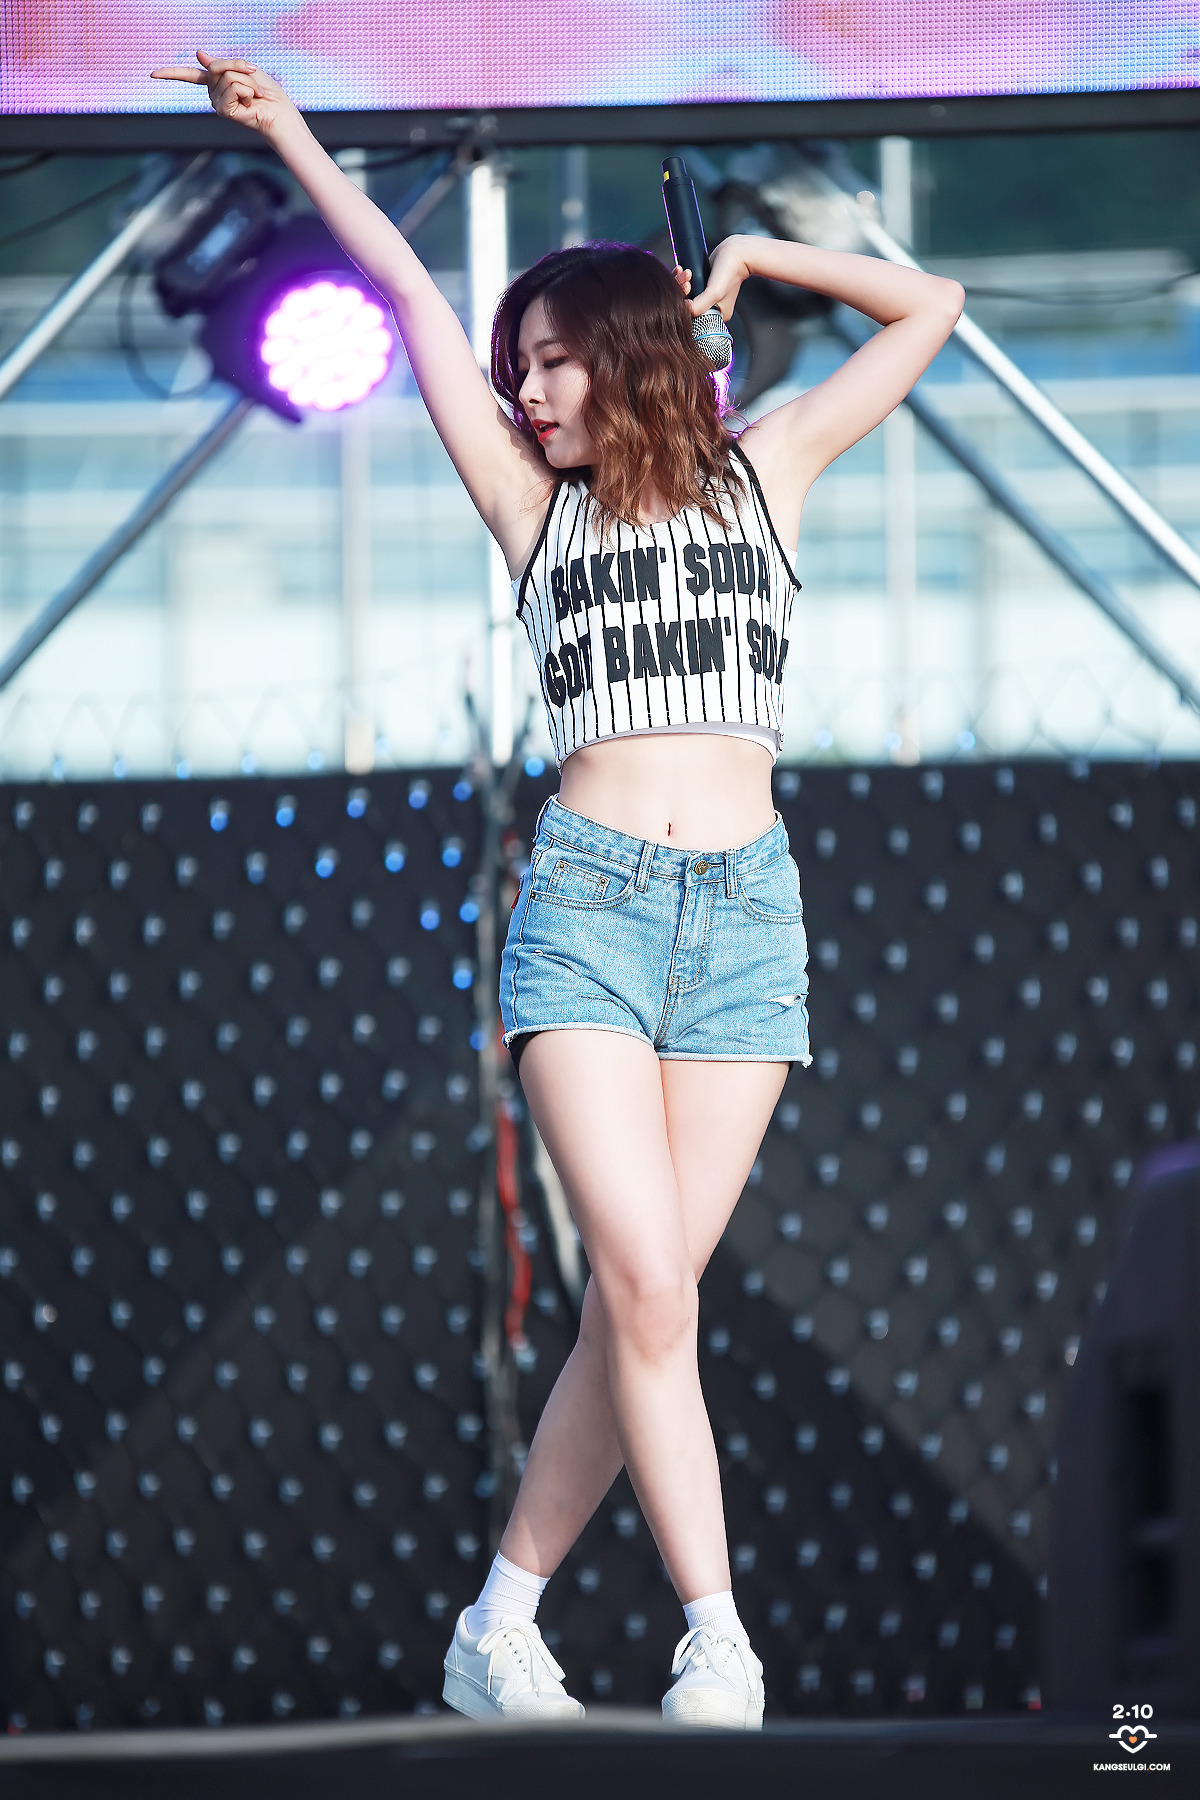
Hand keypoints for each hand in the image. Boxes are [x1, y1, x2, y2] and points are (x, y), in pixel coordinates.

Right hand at [150, 49, 299, 138]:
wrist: (279, 113)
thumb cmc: (266, 93)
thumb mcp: (244, 70)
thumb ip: (223, 64)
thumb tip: (199, 54)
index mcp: (216, 84)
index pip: (189, 76)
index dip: (171, 73)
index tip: (151, 74)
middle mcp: (213, 95)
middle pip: (216, 67)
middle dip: (238, 67)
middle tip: (254, 79)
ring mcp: (217, 105)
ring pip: (227, 76)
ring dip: (247, 81)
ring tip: (255, 94)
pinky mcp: (224, 111)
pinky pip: (233, 86)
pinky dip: (247, 89)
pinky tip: (252, 101)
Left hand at [674, 237, 748, 320]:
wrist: (736, 252)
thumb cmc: (730, 272)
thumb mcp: (714, 293)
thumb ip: (698, 306)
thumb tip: (684, 308)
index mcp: (715, 315)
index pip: (692, 316)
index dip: (685, 304)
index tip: (688, 289)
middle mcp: (710, 307)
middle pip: (687, 303)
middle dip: (682, 290)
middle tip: (687, 281)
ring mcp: (705, 294)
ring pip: (685, 292)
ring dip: (681, 281)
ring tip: (687, 273)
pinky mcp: (702, 283)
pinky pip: (686, 283)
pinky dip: (683, 276)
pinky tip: (684, 270)